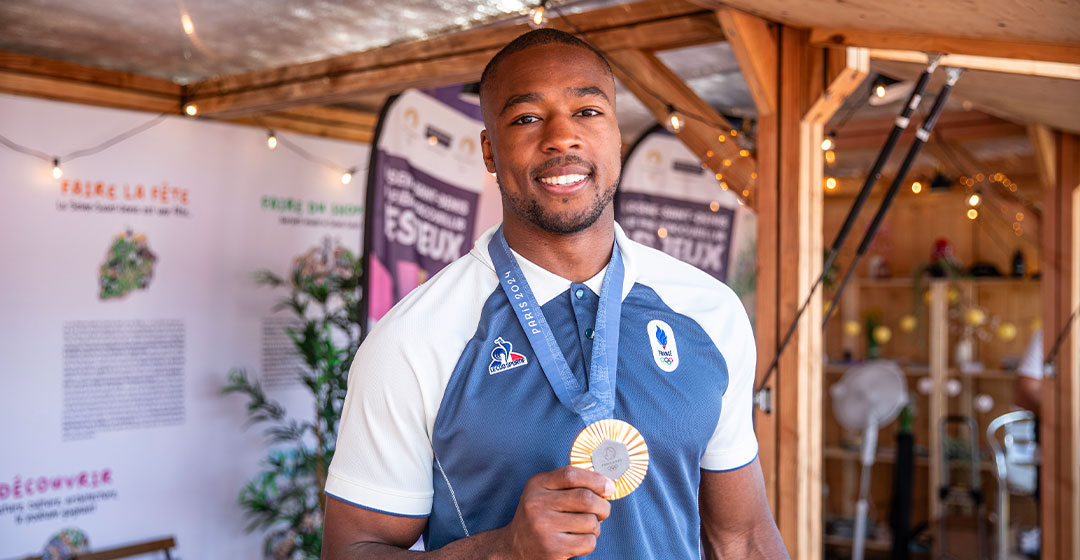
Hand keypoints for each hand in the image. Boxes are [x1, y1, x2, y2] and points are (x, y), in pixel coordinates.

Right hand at [497, 466, 614, 559]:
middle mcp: (537, 504)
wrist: (515, 547)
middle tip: (603, 511)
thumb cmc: (539, 516)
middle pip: (585, 499)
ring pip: (590, 522)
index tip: (609, 487)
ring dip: (596, 526)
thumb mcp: (545, 492)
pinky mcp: (553, 549)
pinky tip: (578, 540)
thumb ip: (570, 483)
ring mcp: (544, 527)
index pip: (571, 475)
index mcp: (537, 484)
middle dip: (603, 506)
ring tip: (585, 527)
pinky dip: (590, 541)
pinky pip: (588, 542)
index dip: (596, 479)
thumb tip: (607, 485)